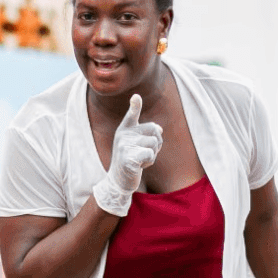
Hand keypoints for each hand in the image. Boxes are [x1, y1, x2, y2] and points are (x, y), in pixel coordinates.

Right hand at [93, 94, 163, 215]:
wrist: (118, 180)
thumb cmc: (131, 160)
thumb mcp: (136, 145)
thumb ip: (147, 135)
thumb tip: (159, 128)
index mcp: (124, 130)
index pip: (131, 115)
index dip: (135, 106)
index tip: (136, 97)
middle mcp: (123, 136)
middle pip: (153, 129)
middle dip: (157, 141)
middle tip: (147, 151)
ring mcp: (124, 147)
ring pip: (153, 143)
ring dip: (153, 154)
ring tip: (141, 159)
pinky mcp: (128, 159)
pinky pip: (150, 154)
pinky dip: (149, 161)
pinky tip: (141, 166)